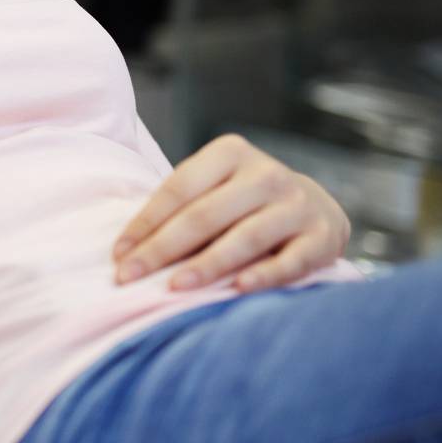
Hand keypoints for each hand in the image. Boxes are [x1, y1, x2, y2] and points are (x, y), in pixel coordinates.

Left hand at [112, 133, 350, 293]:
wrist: (313, 206)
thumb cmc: (242, 203)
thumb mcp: (213, 189)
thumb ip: (180, 209)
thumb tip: (127, 251)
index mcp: (230, 153)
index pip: (177, 189)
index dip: (144, 223)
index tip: (118, 255)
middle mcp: (266, 174)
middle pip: (204, 215)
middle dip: (161, 249)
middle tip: (129, 276)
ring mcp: (297, 204)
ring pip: (245, 238)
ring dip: (206, 265)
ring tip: (174, 287)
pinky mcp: (323, 237)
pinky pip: (290, 261)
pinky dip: (264, 275)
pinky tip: (237, 289)